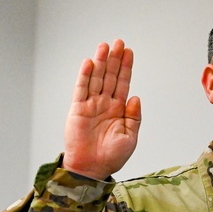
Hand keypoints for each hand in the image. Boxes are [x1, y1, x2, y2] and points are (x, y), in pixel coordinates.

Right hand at [63, 39, 140, 179]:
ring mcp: (90, 105)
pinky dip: (85, 76)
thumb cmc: (111, 156)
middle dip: (115, 59)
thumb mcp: (130, 137)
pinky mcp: (77, 109)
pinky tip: (90, 63)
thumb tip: (135, 97)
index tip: (129, 52)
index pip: (123, 83)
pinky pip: (81, 89)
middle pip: (110, 76)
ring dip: (101, 62)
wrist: (92, 169)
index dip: (126, 68)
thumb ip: (134, 117)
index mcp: (118, 110)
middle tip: (119, 42)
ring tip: (105, 46)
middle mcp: (104, 104)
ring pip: (96, 79)